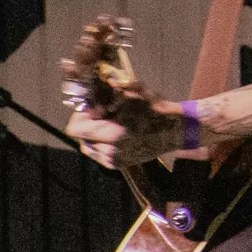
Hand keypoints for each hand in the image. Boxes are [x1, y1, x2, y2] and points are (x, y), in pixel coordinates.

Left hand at [64, 98, 188, 168]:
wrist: (175, 131)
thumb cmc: (156, 109)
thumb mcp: (133, 92)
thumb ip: (109, 89)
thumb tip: (90, 87)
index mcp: (113, 134)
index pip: (76, 129)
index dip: (79, 116)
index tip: (91, 108)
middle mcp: (110, 152)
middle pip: (80, 138)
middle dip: (87, 124)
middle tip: (100, 115)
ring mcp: (114, 160)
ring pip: (87, 146)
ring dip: (93, 135)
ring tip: (108, 125)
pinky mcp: (118, 164)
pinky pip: (98, 153)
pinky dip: (101, 143)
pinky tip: (114, 134)